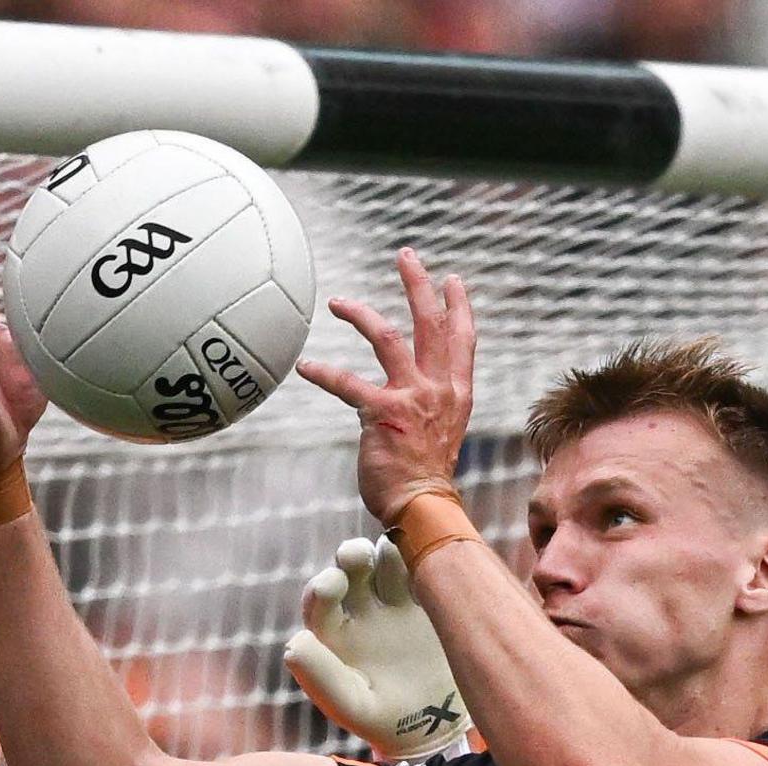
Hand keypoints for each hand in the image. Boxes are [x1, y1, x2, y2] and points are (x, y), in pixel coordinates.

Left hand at [287, 537, 473, 758]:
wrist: (438, 727)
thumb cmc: (385, 722)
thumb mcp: (353, 706)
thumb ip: (321, 678)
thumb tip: (293, 642)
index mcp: (334, 635)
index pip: (320, 602)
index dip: (322, 590)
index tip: (331, 586)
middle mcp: (361, 613)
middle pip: (350, 572)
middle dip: (351, 558)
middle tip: (357, 557)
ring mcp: (395, 605)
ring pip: (385, 563)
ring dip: (385, 552)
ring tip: (388, 551)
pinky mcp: (428, 604)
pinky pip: (423, 572)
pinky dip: (420, 559)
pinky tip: (423, 555)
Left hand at [294, 248, 476, 526]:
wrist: (424, 507)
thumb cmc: (425, 477)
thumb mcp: (441, 432)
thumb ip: (430, 405)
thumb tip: (413, 393)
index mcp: (456, 393)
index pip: (463, 340)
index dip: (458, 306)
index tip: (452, 280)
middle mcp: (439, 389)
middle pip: (430, 324)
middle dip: (418, 285)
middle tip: (405, 255)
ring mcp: (413, 398)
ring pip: (389, 338)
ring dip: (362, 314)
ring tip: (338, 301)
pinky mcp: (383, 413)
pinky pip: (347, 383)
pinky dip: (323, 372)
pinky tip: (305, 366)